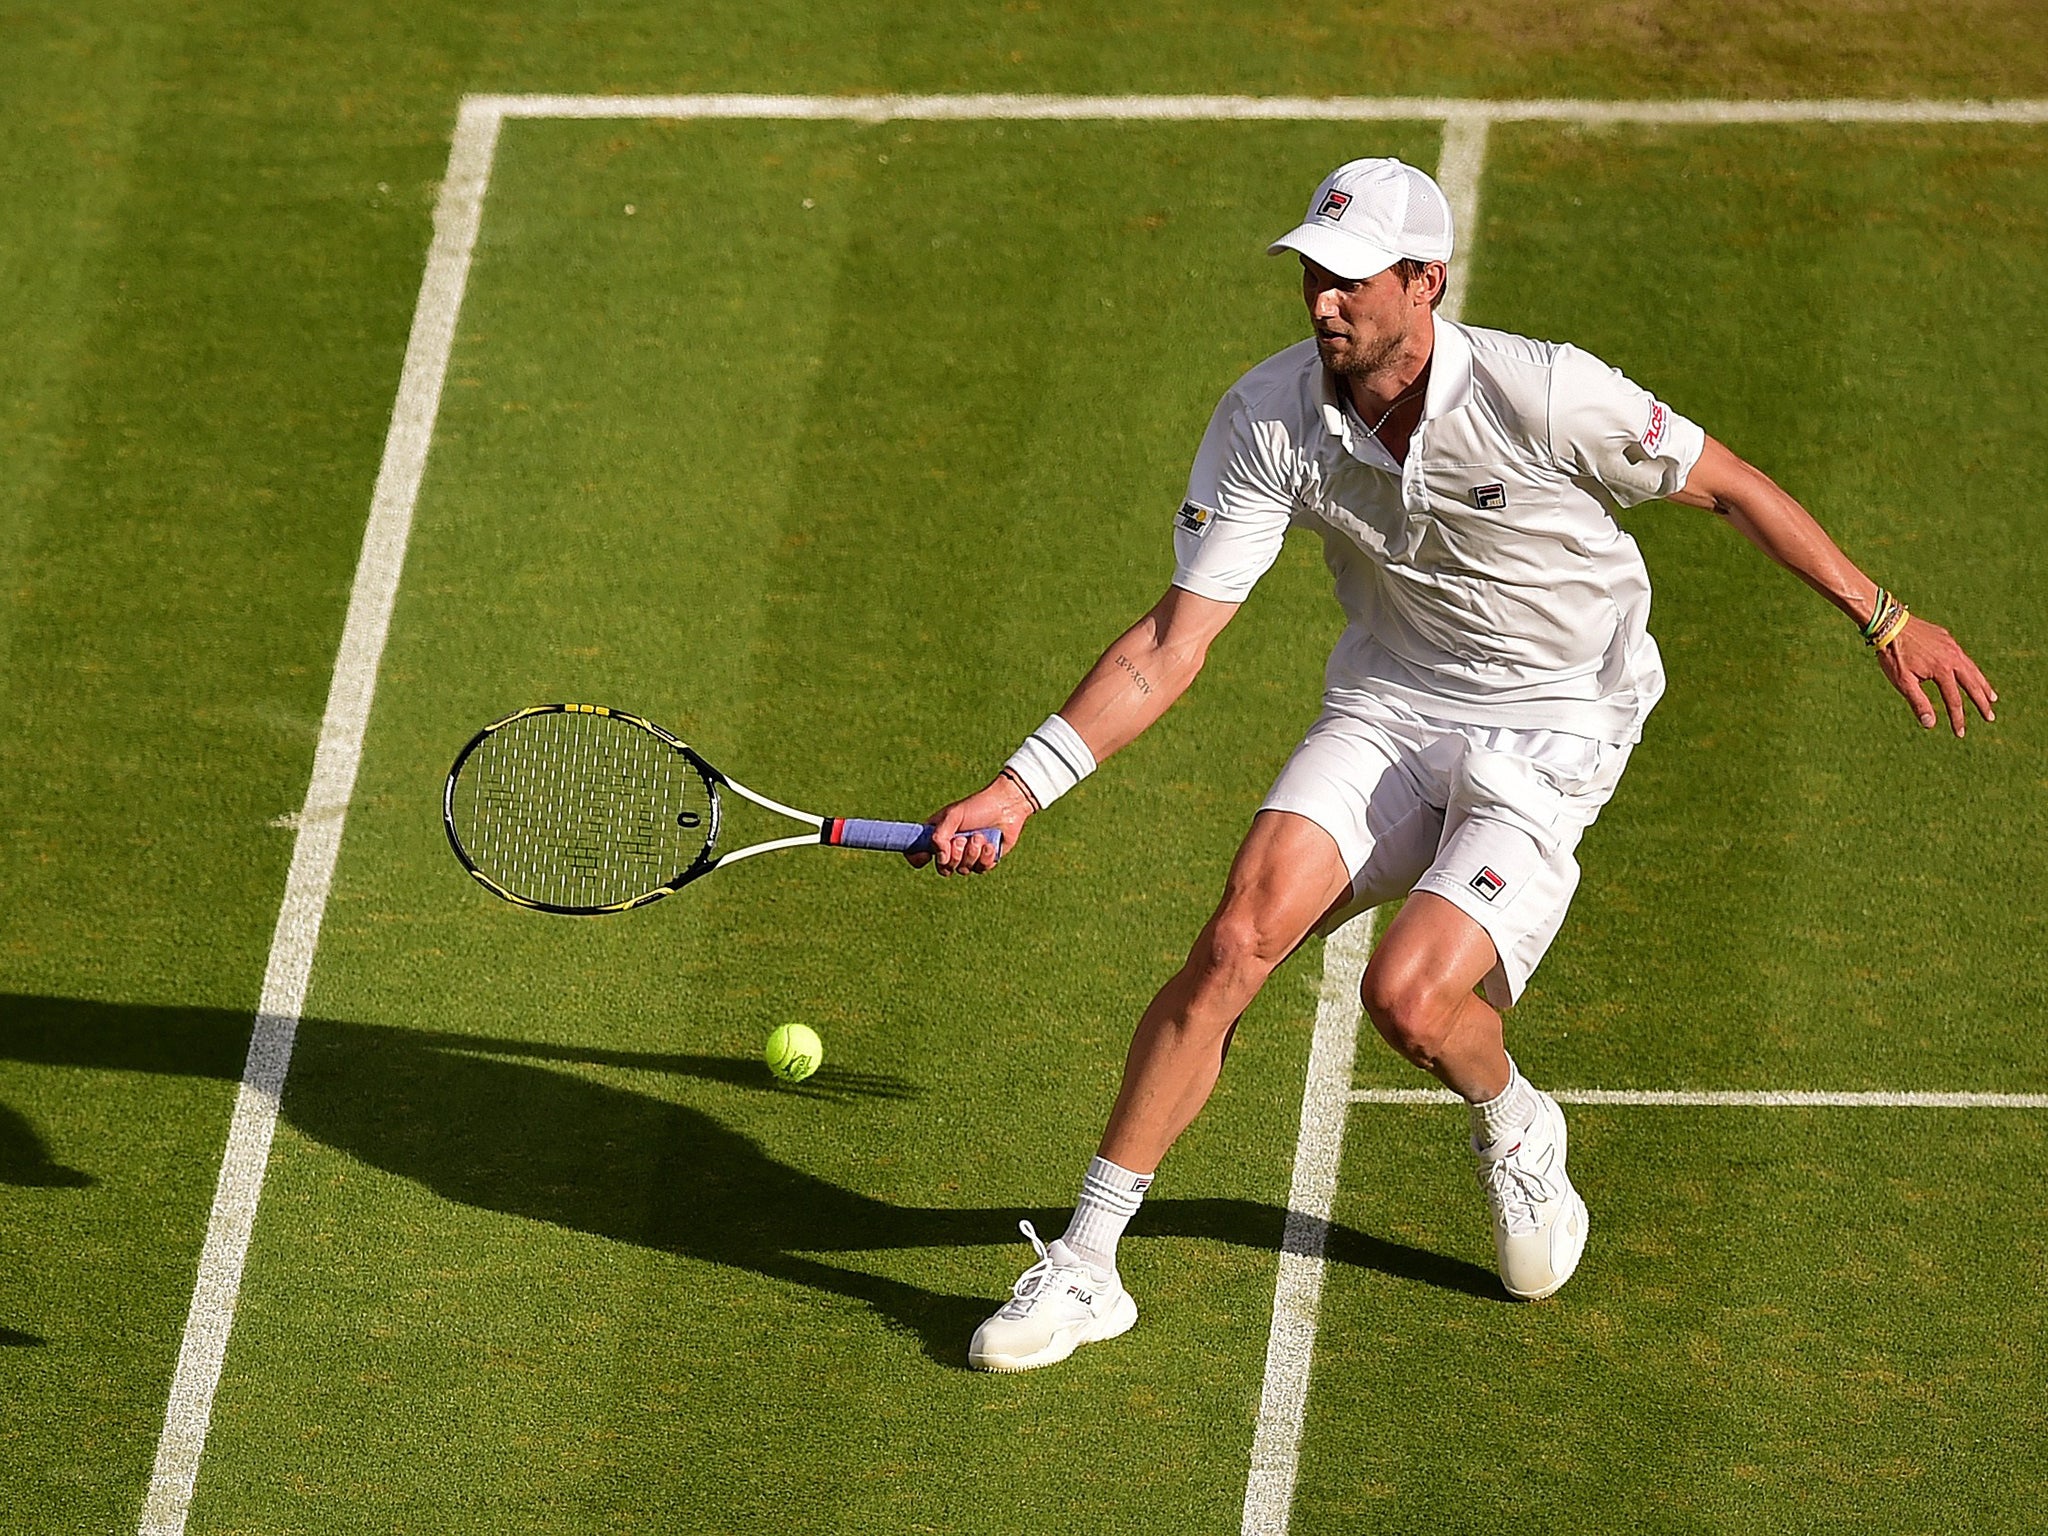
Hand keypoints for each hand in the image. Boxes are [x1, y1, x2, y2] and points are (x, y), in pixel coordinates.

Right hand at [910, 775, 1035, 873]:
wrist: (1006, 807)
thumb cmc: (977, 807)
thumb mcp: (953, 816)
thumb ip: (939, 836)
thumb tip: (939, 857)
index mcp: (938, 835)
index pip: (918, 853)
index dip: (917, 858)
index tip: (925, 856)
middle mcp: (951, 848)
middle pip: (943, 868)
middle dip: (955, 855)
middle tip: (963, 838)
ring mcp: (968, 856)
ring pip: (963, 870)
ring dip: (972, 853)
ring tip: (980, 836)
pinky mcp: (985, 861)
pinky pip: (980, 870)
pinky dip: (986, 857)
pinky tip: (991, 844)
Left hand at [1878, 616, 1997, 735]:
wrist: (1889, 623)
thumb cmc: (1893, 655)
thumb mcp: (1902, 682)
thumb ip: (1918, 702)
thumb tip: (1930, 725)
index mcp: (1942, 671)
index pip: (1954, 701)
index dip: (1957, 719)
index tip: (1960, 733)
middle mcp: (1953, 658)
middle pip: (1972, 685)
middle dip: (1981, 703)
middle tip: (1990, 717)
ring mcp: (1952, 647)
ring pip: (1972, 670)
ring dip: (1982, 685)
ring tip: (1991, 697)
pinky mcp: (1947, 639)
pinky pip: (1964, 658)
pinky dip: (1972, 669)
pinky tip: (1972, 674)